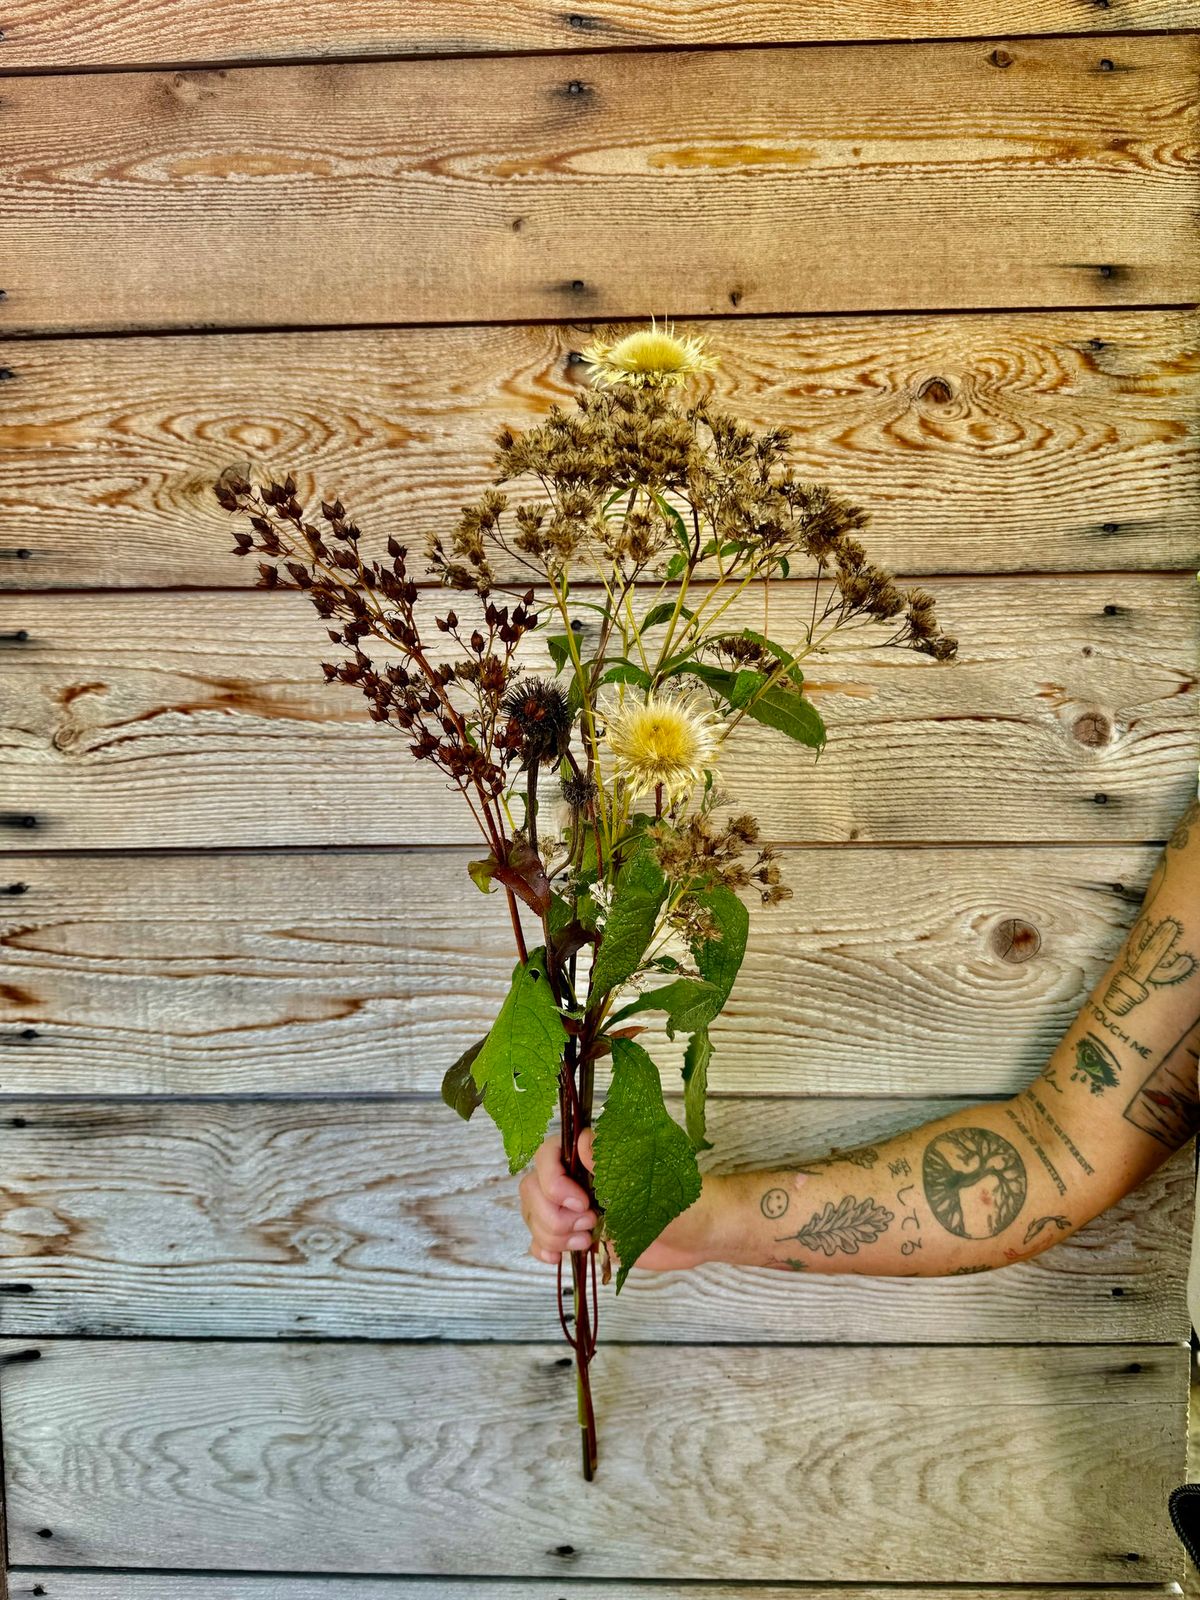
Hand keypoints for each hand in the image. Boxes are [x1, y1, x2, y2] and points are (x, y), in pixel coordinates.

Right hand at [518, 1127, 713, 1273]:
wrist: (699, 1234)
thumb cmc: (683, 1201)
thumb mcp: (650, 1181)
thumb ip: (613, 1163)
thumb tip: (581, 1139)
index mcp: (595, 1155)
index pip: (549, 1154)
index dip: (553, 1181)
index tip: (581, 1203)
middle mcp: (580, 1177)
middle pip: (534, 1189)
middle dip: (553, 1214)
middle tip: (590, 1225)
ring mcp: (577, 1207)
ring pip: (536, 1215)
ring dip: (552, 1234)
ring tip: (586, 1242)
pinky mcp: (580, 1234)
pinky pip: (543, 1238)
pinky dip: (543, 1249)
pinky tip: (557, 1258)